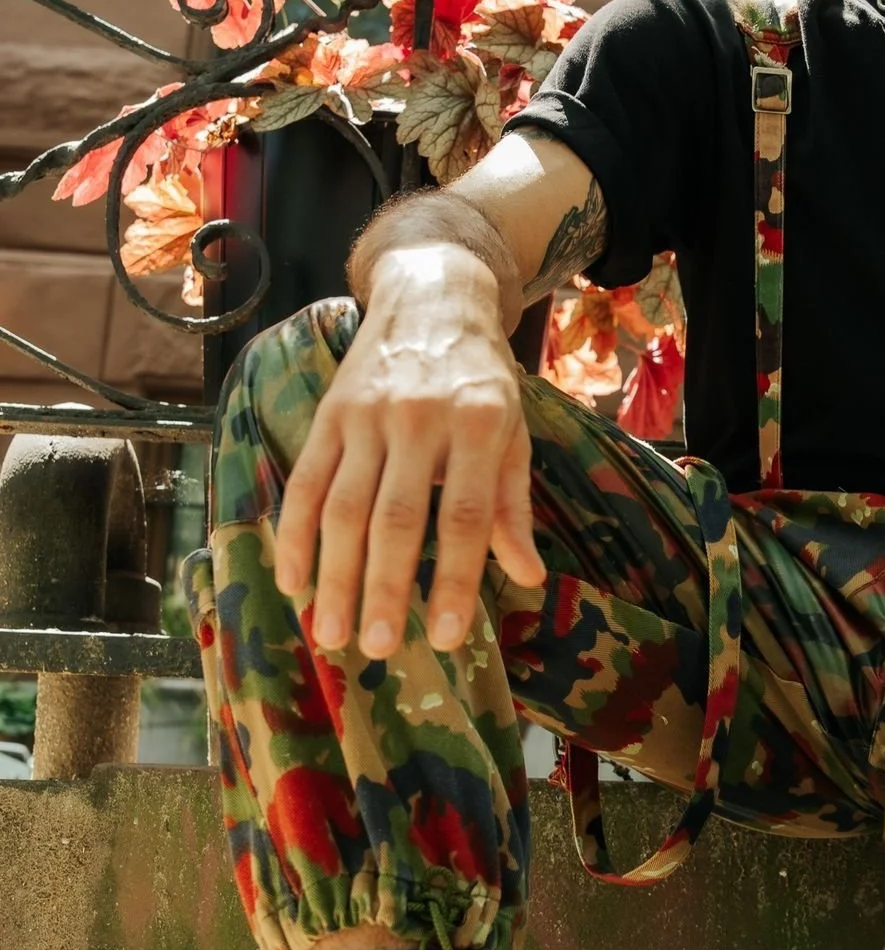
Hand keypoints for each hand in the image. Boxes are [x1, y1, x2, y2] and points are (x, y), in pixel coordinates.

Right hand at [273, 244, 546, 658]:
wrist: (433, 300)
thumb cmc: (482, 376)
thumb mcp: (515, 428)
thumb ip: (512, 503)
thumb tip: (527, 577)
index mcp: (480, 423)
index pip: (466, 515)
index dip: (457, 579)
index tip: (449, 638)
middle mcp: (420, 419)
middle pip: (396, 518)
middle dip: (385, 589)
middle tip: (378, 650)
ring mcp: (367, 416)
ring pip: (343, 507)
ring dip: (334, 576)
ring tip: (331, 634)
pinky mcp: (328, 415)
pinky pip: (304, 483)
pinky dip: (292, 536)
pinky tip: (292, 583)